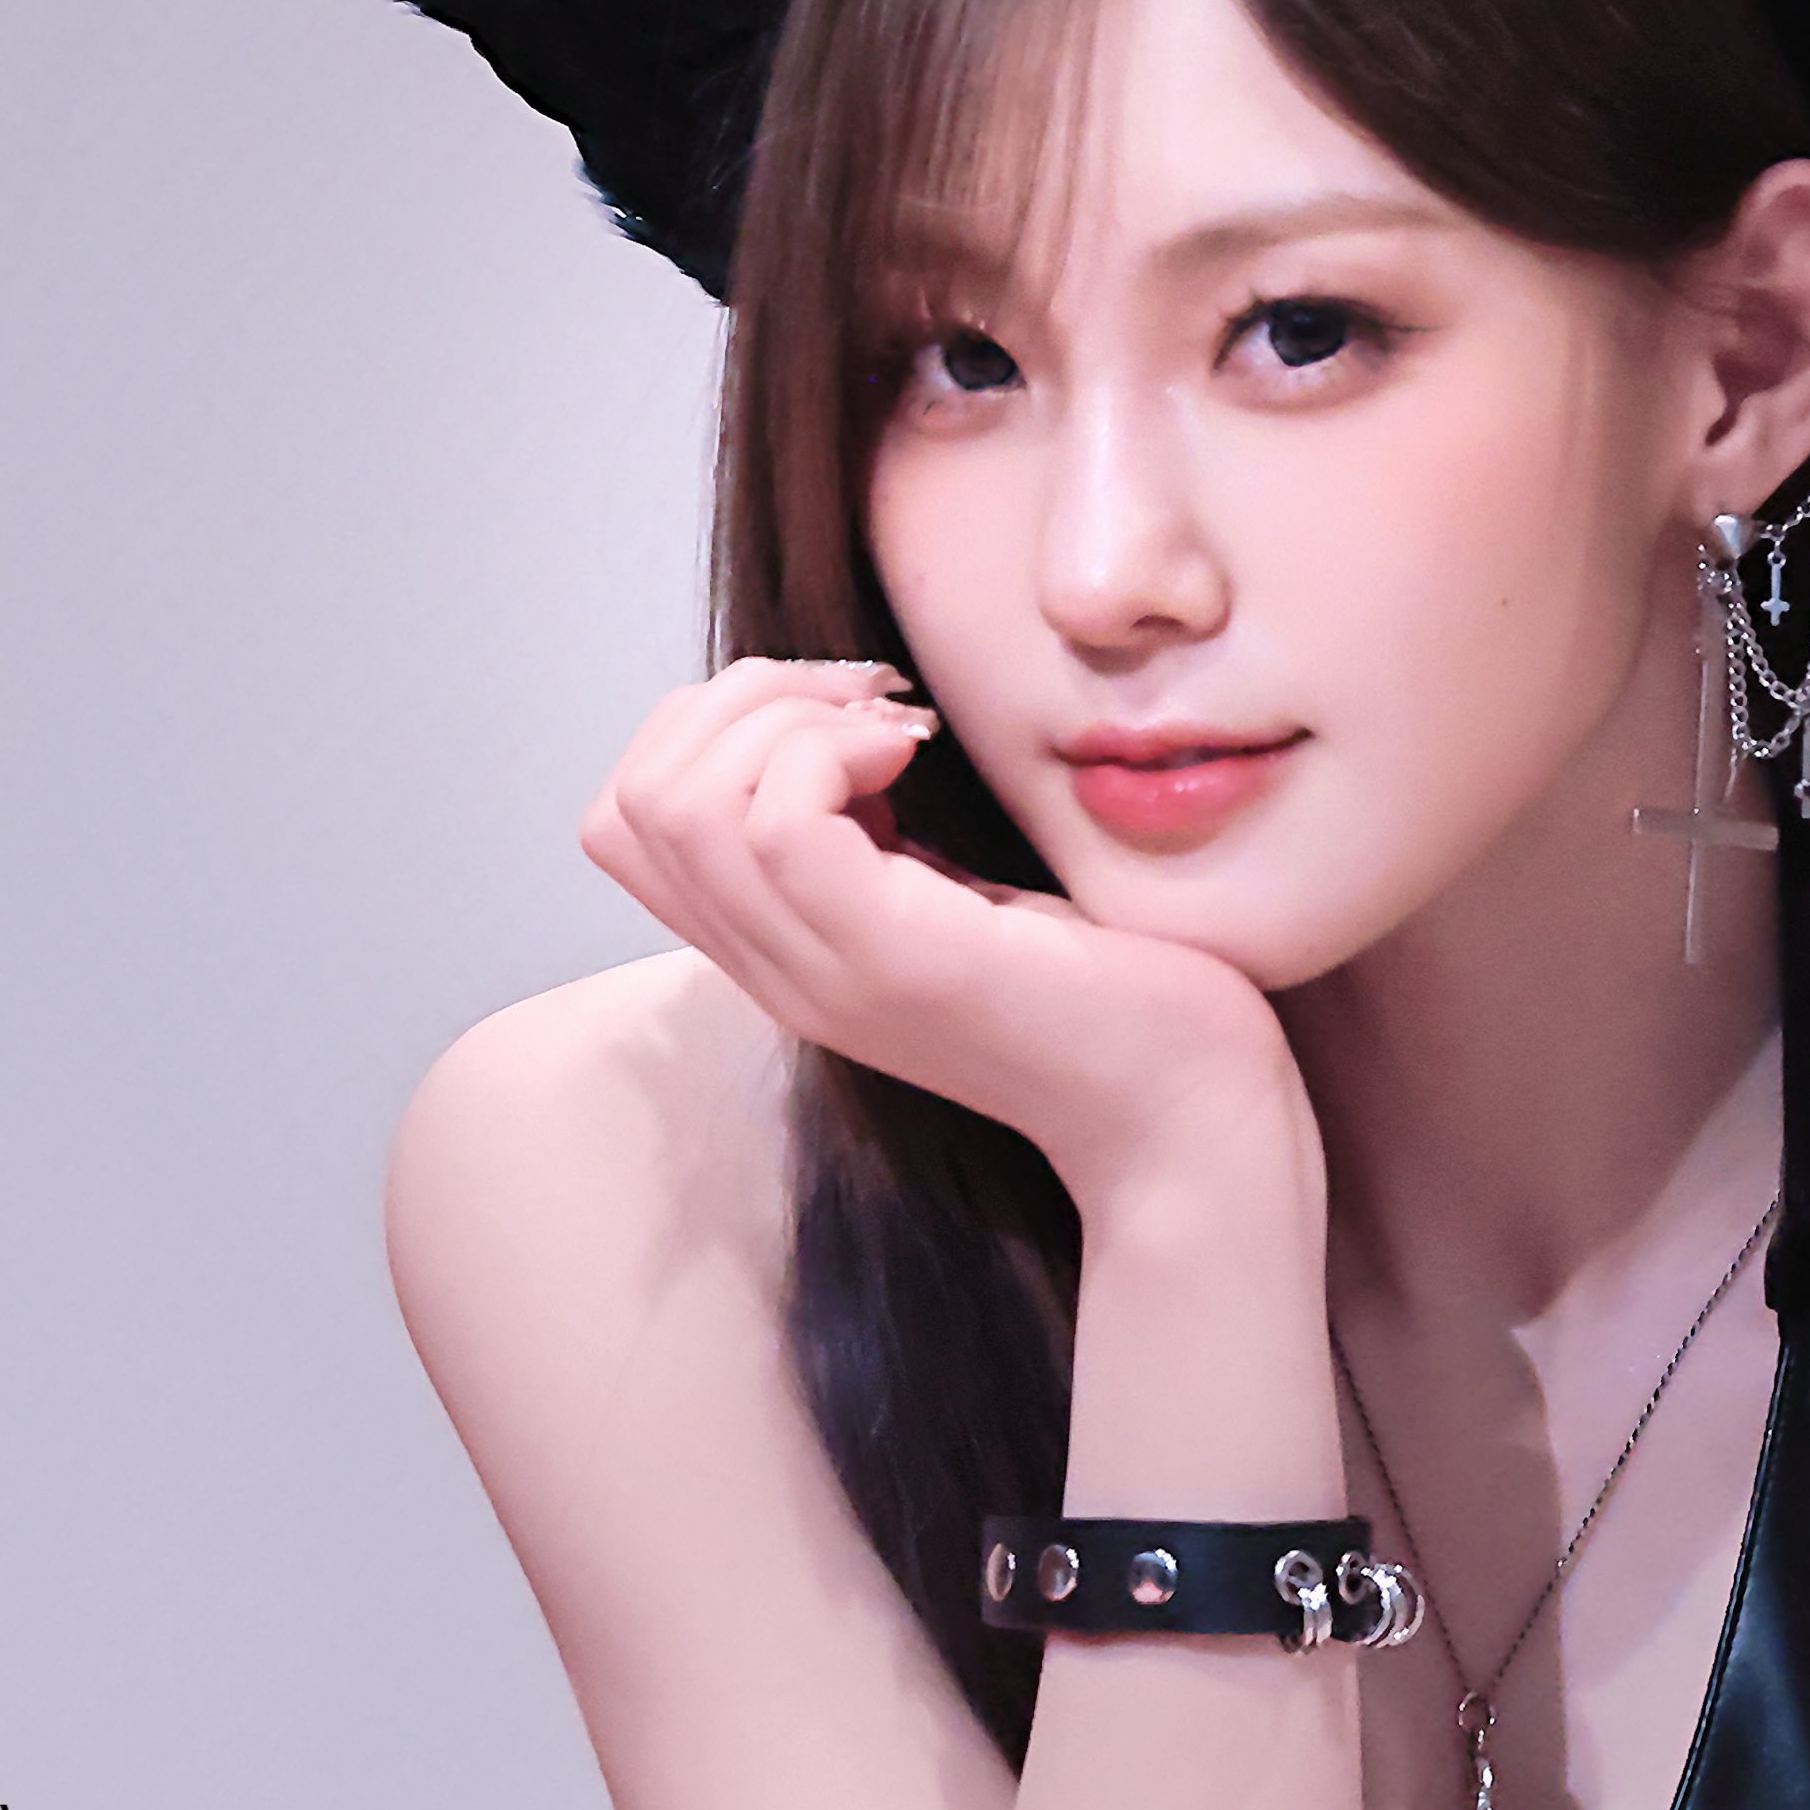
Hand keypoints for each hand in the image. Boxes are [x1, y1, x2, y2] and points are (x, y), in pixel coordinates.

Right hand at [580, 661, 1308, 1218]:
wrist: (1186, 1110)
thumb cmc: (1102, 987)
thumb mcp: (958, 889)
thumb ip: (880, 827)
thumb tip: (845, 716)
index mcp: (781, 948)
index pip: (623, 822)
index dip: (708, 725)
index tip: (844, 710)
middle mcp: (777, 969)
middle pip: (628, 801)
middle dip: (735, 699)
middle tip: (870, 702)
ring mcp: (824, 971)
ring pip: (681, 802)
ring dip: (783, 716)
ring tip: (897, 728)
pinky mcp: (894, 959)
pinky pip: (774, 820)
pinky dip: (834, 747)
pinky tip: (922, 754)